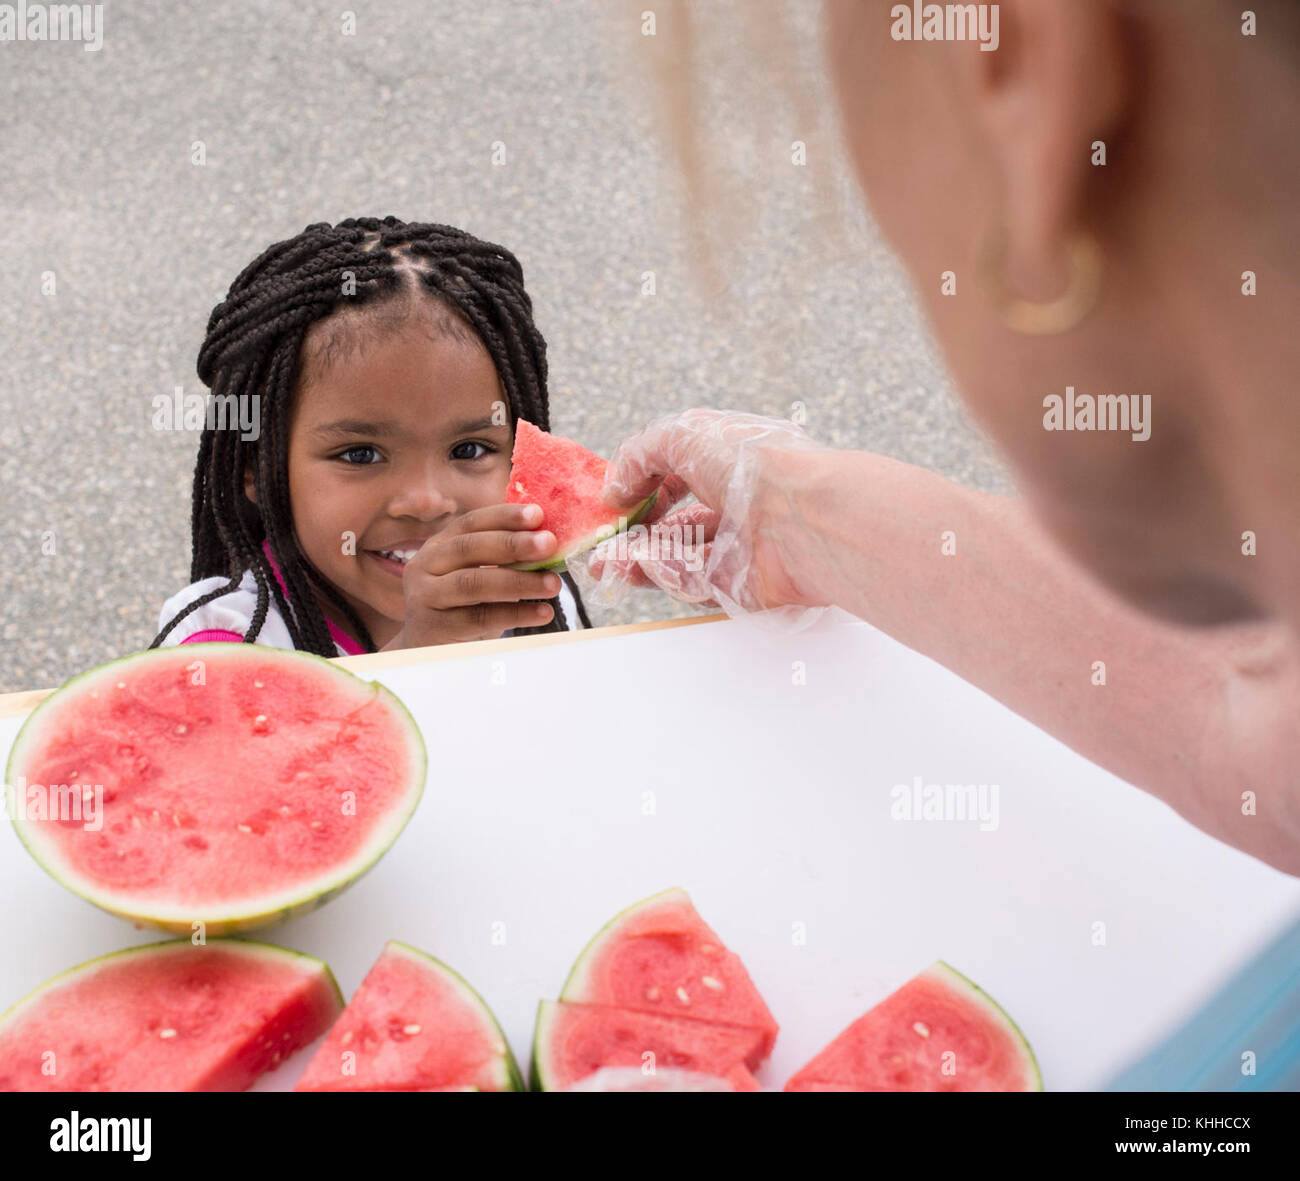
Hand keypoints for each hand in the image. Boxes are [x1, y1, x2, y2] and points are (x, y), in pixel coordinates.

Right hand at [381, 503, 560, 647]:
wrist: (425, 650)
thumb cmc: (460, 607)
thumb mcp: (476, 576)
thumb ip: (502, 559)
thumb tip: (549, 543)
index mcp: (439, 545)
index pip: (471, 522)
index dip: (504, 516)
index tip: (538, 514)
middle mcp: (426, 565)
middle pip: (469, 548)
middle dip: (513, 544)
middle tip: (550, 543)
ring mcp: (426, 596)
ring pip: (473, 583)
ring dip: (518, 581)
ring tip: (554, 583)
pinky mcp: (435, 627)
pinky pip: (479, 618)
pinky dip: (515, 614)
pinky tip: (542, 613)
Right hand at [586, 407, 827, 613]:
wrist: (805, 518)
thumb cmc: (756, 464)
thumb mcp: (684, 435)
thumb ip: (641, 454)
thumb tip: (616, 486)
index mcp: (729, 460)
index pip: (680, 474)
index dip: (644, 485)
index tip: (617, 499)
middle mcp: (736, 501)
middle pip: (675, 523)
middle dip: (633, 532)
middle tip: (602, 543)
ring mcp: (738, 545)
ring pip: (677, 555)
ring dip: (636, 558)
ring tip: (604, 563)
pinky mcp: (739, 583)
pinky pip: (690, 581)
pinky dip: (660, 575)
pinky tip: (631, 568)